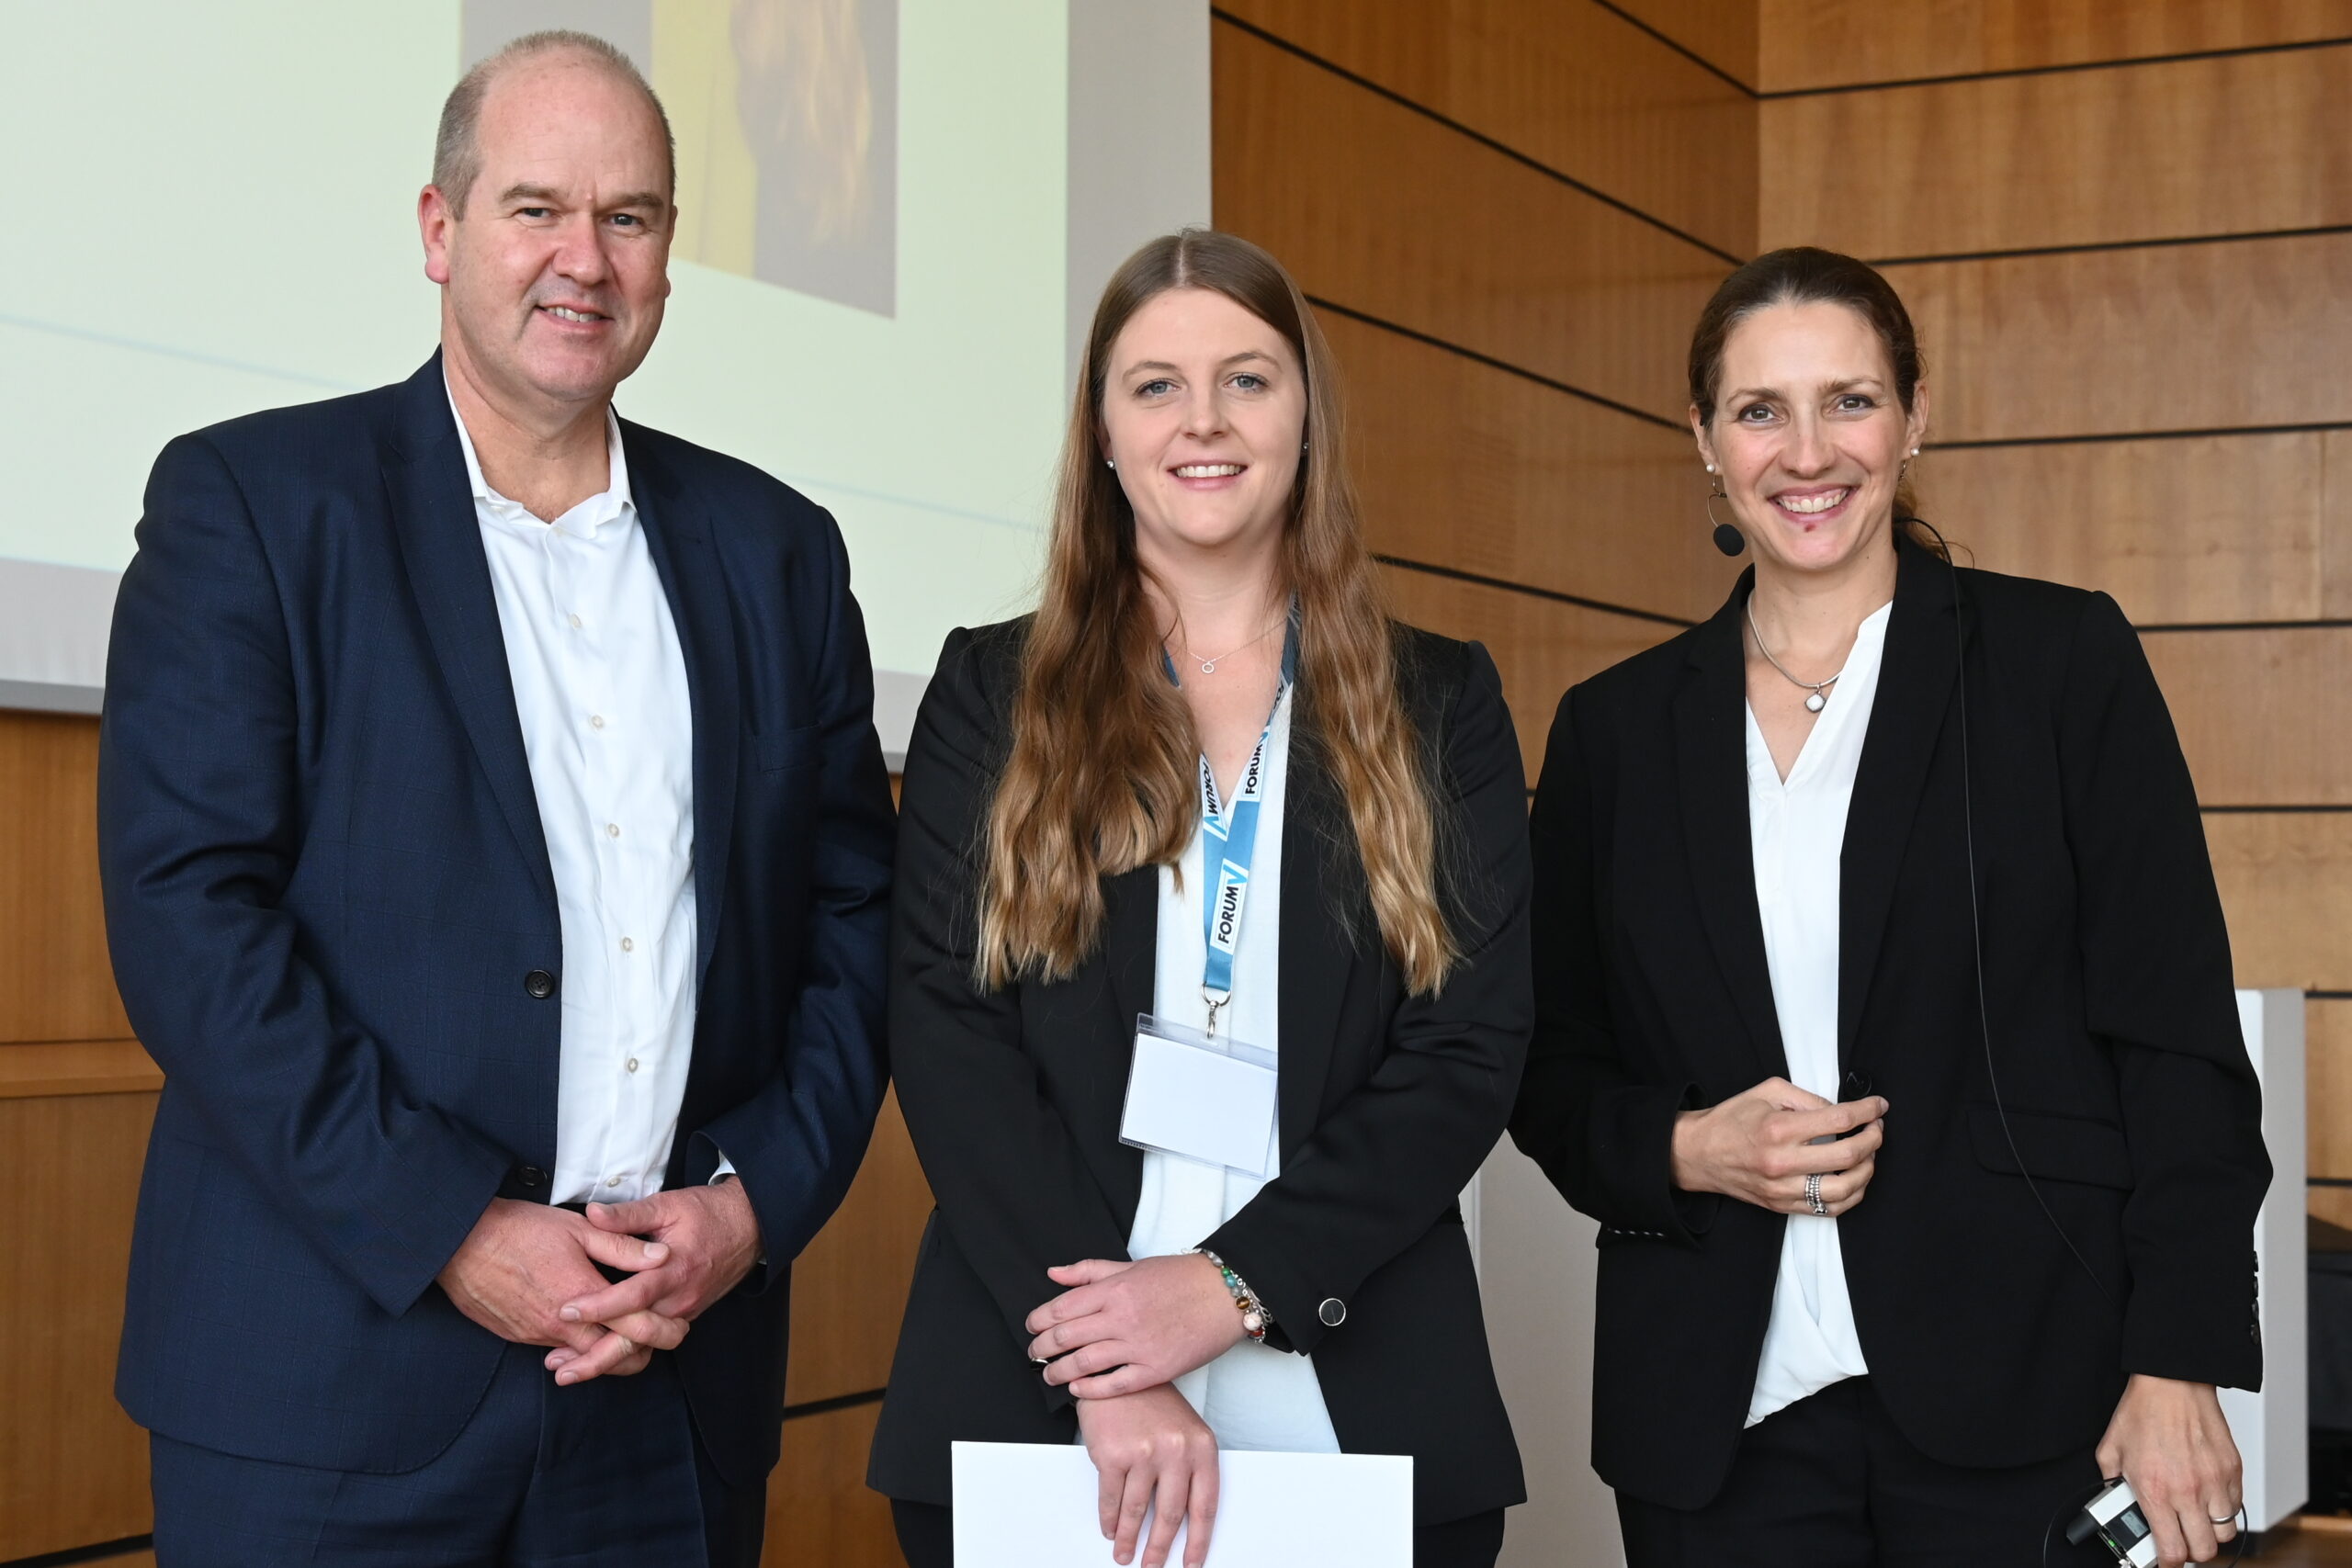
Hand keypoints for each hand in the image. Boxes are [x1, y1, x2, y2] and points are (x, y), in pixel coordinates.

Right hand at [436, 1197, 688, 1383]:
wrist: (461, 1243)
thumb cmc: (522, 1229)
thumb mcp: (579, 1229)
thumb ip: (623, 1247)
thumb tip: (663, 1258)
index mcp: (584, 1296)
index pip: (636, 1331)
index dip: (664, 1333)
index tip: (680, 1328)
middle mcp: (562, 1326)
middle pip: (615, 1360)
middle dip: (641, 1353)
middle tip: (658, 1337)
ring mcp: (538, 1335)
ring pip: (585, 1359)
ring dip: (608, 1350)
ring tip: (625, 1331)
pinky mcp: (518, 1336)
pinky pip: (557, 1351)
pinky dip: (576, 1346)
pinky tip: (584, 1326)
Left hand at [547, 1178, 764, 1382]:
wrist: (751, 1226)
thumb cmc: (707, 1212)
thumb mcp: (668, 1204)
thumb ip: (628, 1214)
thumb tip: (590, 1213)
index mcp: (673, 1269)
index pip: (632, 1296)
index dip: (598, 1306)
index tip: (565, 1311)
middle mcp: (679, 1298)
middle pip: (636, 1338)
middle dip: (597, 1358)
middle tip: (559, 1370)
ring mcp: (684, 1311)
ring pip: (643, 1346)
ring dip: (607, 1360)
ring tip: (568, 1370)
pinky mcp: (685, 1315)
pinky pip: (653, 1341)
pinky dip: (625, 1352)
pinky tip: (598, 1354)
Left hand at [1026, 1254, 1245, 1398]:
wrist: (1224, 1293)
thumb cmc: (1180, 1277)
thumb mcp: (1131, 1266)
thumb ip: (1089, 1271)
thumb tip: (1053, 1273)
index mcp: (1113, 1289)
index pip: (1061, 1308)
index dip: (1038, 1321)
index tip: (1032, 1328)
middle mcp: (1120, 1317)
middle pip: (1066, 1337)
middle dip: (1042, 1349)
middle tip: (1035, 1355)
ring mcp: (1138, 1345)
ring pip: (1084, 1363)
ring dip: (1058, 1372)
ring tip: (1050, 1375)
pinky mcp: (1156, 1369)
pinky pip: (1114, 1385)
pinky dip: (1090, 1389)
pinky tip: (1078, 1389)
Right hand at [1076, 1384, 1219, 1567]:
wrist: (1115, 1373)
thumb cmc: (1152, 1403)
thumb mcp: (1184, 1430)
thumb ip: (1189, 1470)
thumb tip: (1183, 1519)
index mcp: (1201, 1447)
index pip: (1204, 1506)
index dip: (1199, 1540)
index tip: (1192, 1562)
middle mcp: (1176, 1451)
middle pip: (1170, 1516)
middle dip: (1160, 1548)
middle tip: (1153, 1565)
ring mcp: (1144, 1453)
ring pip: (1137, 1512)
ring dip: (1129, 1539)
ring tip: (1125, 1554)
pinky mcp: (1113, 1455)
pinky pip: (1111, 1500)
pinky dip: (1109, 1520)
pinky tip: (1110, 1528)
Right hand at [1670, 1078, 1886, 1216]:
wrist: (1697, 1153)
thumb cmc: (1731, 1119)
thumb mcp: (1766, 1092)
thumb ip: (1806, 1098)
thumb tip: (1839, 1111)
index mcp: (1779, 1128)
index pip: (1839, 1119)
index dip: (1867, 1111)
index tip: (1879, 1106)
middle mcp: (1782, 1161)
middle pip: (1848, 1155)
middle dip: (1873, 1139)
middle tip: (1877, 1129)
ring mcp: (1783, 1189)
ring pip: (1844, 1189)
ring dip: (1867, 1170)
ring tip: (1869, 1155)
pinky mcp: (1782, 1205)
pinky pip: (1828, 1209)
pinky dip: (1851, 1195)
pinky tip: (1854, 1179)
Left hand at [2097, 1374, 2241, 1566]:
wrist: (2172, 1383)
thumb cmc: (2142, 1412)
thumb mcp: (2110, 1451)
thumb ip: (2112, 1483)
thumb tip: (2115, 1502)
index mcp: (2156, 1491)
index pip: (2172, 1551)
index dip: (2167, 1563)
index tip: (2163, 1560)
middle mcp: (2188, 1491)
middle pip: (2204, 1551)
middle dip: (2191, 1552)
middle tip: (2180, 1540)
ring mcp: (2214, 1483)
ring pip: (2225, 1533)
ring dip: (2209, 1531)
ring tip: (2194, 1517)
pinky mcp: (2232, 1471)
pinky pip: (2236, 1507)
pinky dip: (2224, 1509)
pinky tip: (2207, 1496)